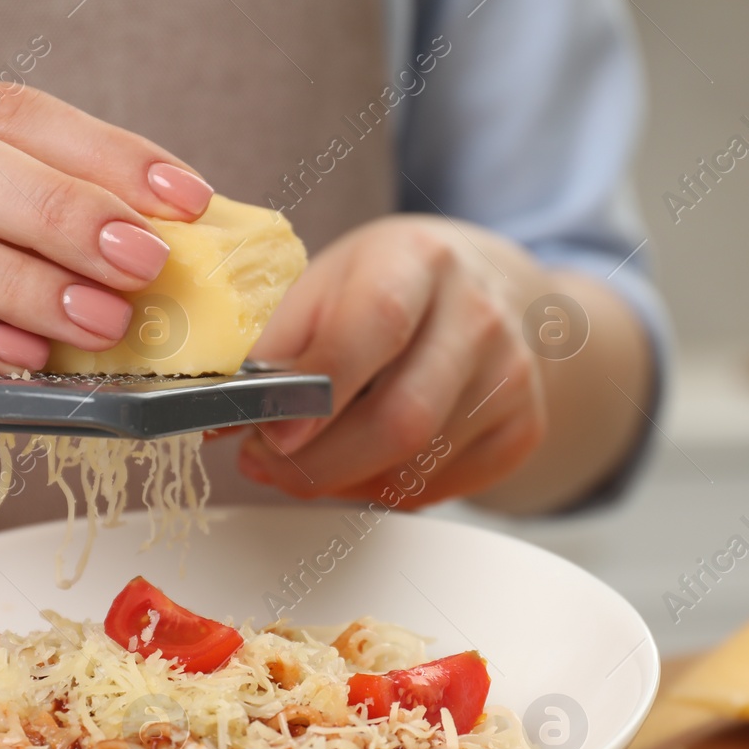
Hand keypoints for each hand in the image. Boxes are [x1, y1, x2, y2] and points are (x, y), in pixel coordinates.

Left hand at [240, 215, 547, 507]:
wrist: (484, 290)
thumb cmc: (387, 286)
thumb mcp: (326, 282)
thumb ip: (277, 342)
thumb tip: (224, 417)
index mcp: (419, 259)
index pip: (374, 326)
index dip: (318, 390)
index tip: (269, 432)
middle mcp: (479, 315)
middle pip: (402, 420)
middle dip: (318, 463)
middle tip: (267, 463)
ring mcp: (511, 377)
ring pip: (415, 467)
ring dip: (342, 480)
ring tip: (308, 457)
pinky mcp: (523, 429)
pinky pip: (437, 489)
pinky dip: (382, 489)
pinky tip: (361, 460)